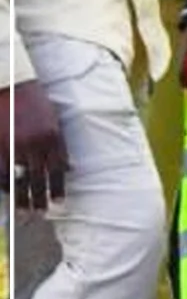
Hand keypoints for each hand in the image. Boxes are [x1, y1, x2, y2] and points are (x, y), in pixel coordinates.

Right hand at [2, 81, 66, 210]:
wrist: (11, 86)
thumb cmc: (34, 102)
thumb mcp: (54, 120)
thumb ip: (59, 144)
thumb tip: (67, 167)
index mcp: (54, 137)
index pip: (58, 169)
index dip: (58, 188)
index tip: (59, 202)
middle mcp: (37, 144)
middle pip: (40, 178)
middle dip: (41, 198)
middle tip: (41, 213)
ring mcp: (15, 146)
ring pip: (19, 179)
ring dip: (21, 197)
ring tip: (24, 211)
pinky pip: (1, 173)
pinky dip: (4, 184)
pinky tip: (7, 192)